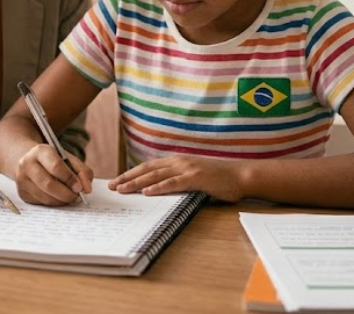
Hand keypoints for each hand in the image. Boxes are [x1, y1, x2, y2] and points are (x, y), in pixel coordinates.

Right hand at [14, 143, 92, 205]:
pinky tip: (58, 197)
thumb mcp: (68, 159)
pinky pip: (41, 203)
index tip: (80, 188)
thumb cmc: (53, 160)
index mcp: (40, 151)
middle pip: (48, 184)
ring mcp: (22, 180)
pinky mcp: (22, 193)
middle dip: (66, 194)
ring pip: (45, 197)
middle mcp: (26, 164)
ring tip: (69, 197)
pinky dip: (54, 203)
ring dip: (61, 201)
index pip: (56, 166)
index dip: (70, 179)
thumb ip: (82, 171)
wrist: (30, 161)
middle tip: (77, 196)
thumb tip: (87, 189)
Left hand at [109, 155, 242, 201]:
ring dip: (137, 182)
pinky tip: (147, 191)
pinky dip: (159, 187)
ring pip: (155, 175)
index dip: (131, 173)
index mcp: (177, 161)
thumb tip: (161, 191)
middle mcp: (178, 162)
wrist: (241, 176)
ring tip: (122, 189)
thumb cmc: (219, 179)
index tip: (117, 181)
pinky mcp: (196, 178)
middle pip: (147, 169)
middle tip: (112, 186)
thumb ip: (178, 181)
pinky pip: (173, 183)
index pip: (148, 167)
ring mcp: (187, 169)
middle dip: (127, 178)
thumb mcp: (194, 178)